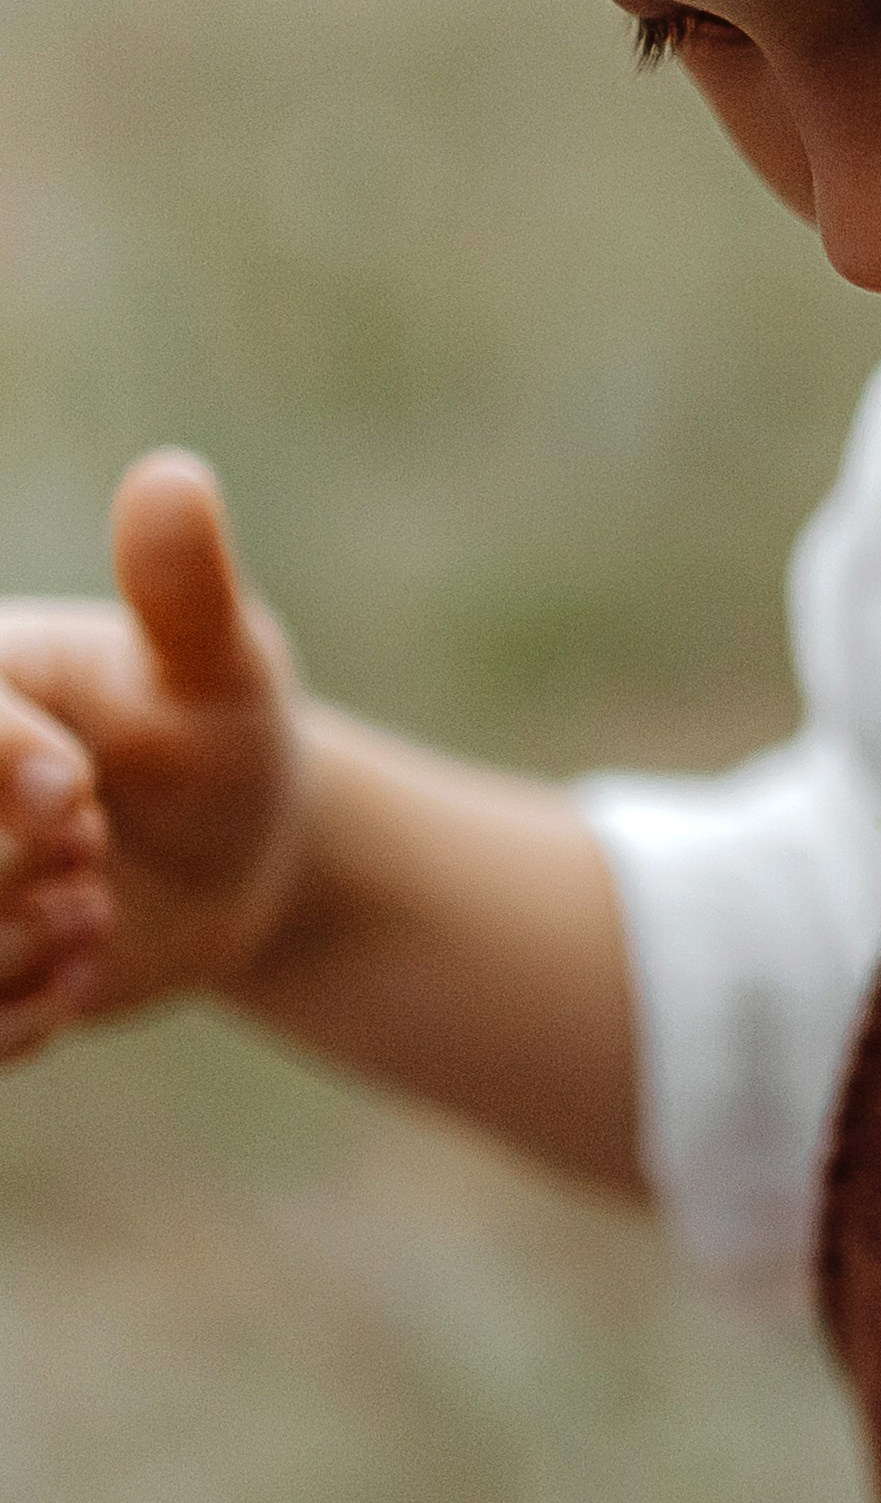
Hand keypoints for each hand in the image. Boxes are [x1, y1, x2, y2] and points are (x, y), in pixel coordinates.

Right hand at [0, 450, 304, 1057]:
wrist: (236, 855)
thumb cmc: (220, 732)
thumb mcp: (220, 665)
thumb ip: (183, 588)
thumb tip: (175, 480)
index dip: (2, 773)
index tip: (79, 795)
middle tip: (92, 875)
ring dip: (3, 957)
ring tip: (93, 922)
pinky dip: (13, 1022)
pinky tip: (80, 983)